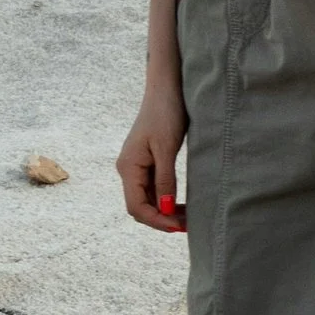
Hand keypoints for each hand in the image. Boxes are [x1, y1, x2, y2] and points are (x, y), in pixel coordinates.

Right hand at [117, 79, 187, 233]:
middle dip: (161, 219)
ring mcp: (136, 166)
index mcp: (128, 167)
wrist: (166, 88)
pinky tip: (180, 203)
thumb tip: (164, 209)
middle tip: (187, 225)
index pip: (137, 206)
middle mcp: (128, 169)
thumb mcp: (166, 148)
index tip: (179, 226)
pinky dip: (165, 199)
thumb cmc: (166, 113)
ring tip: (187, 218)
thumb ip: (165, 180)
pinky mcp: (146, 162)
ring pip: (147, 199)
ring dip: (164, 211)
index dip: (156, 220)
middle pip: (140, 206)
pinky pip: (152, 188)